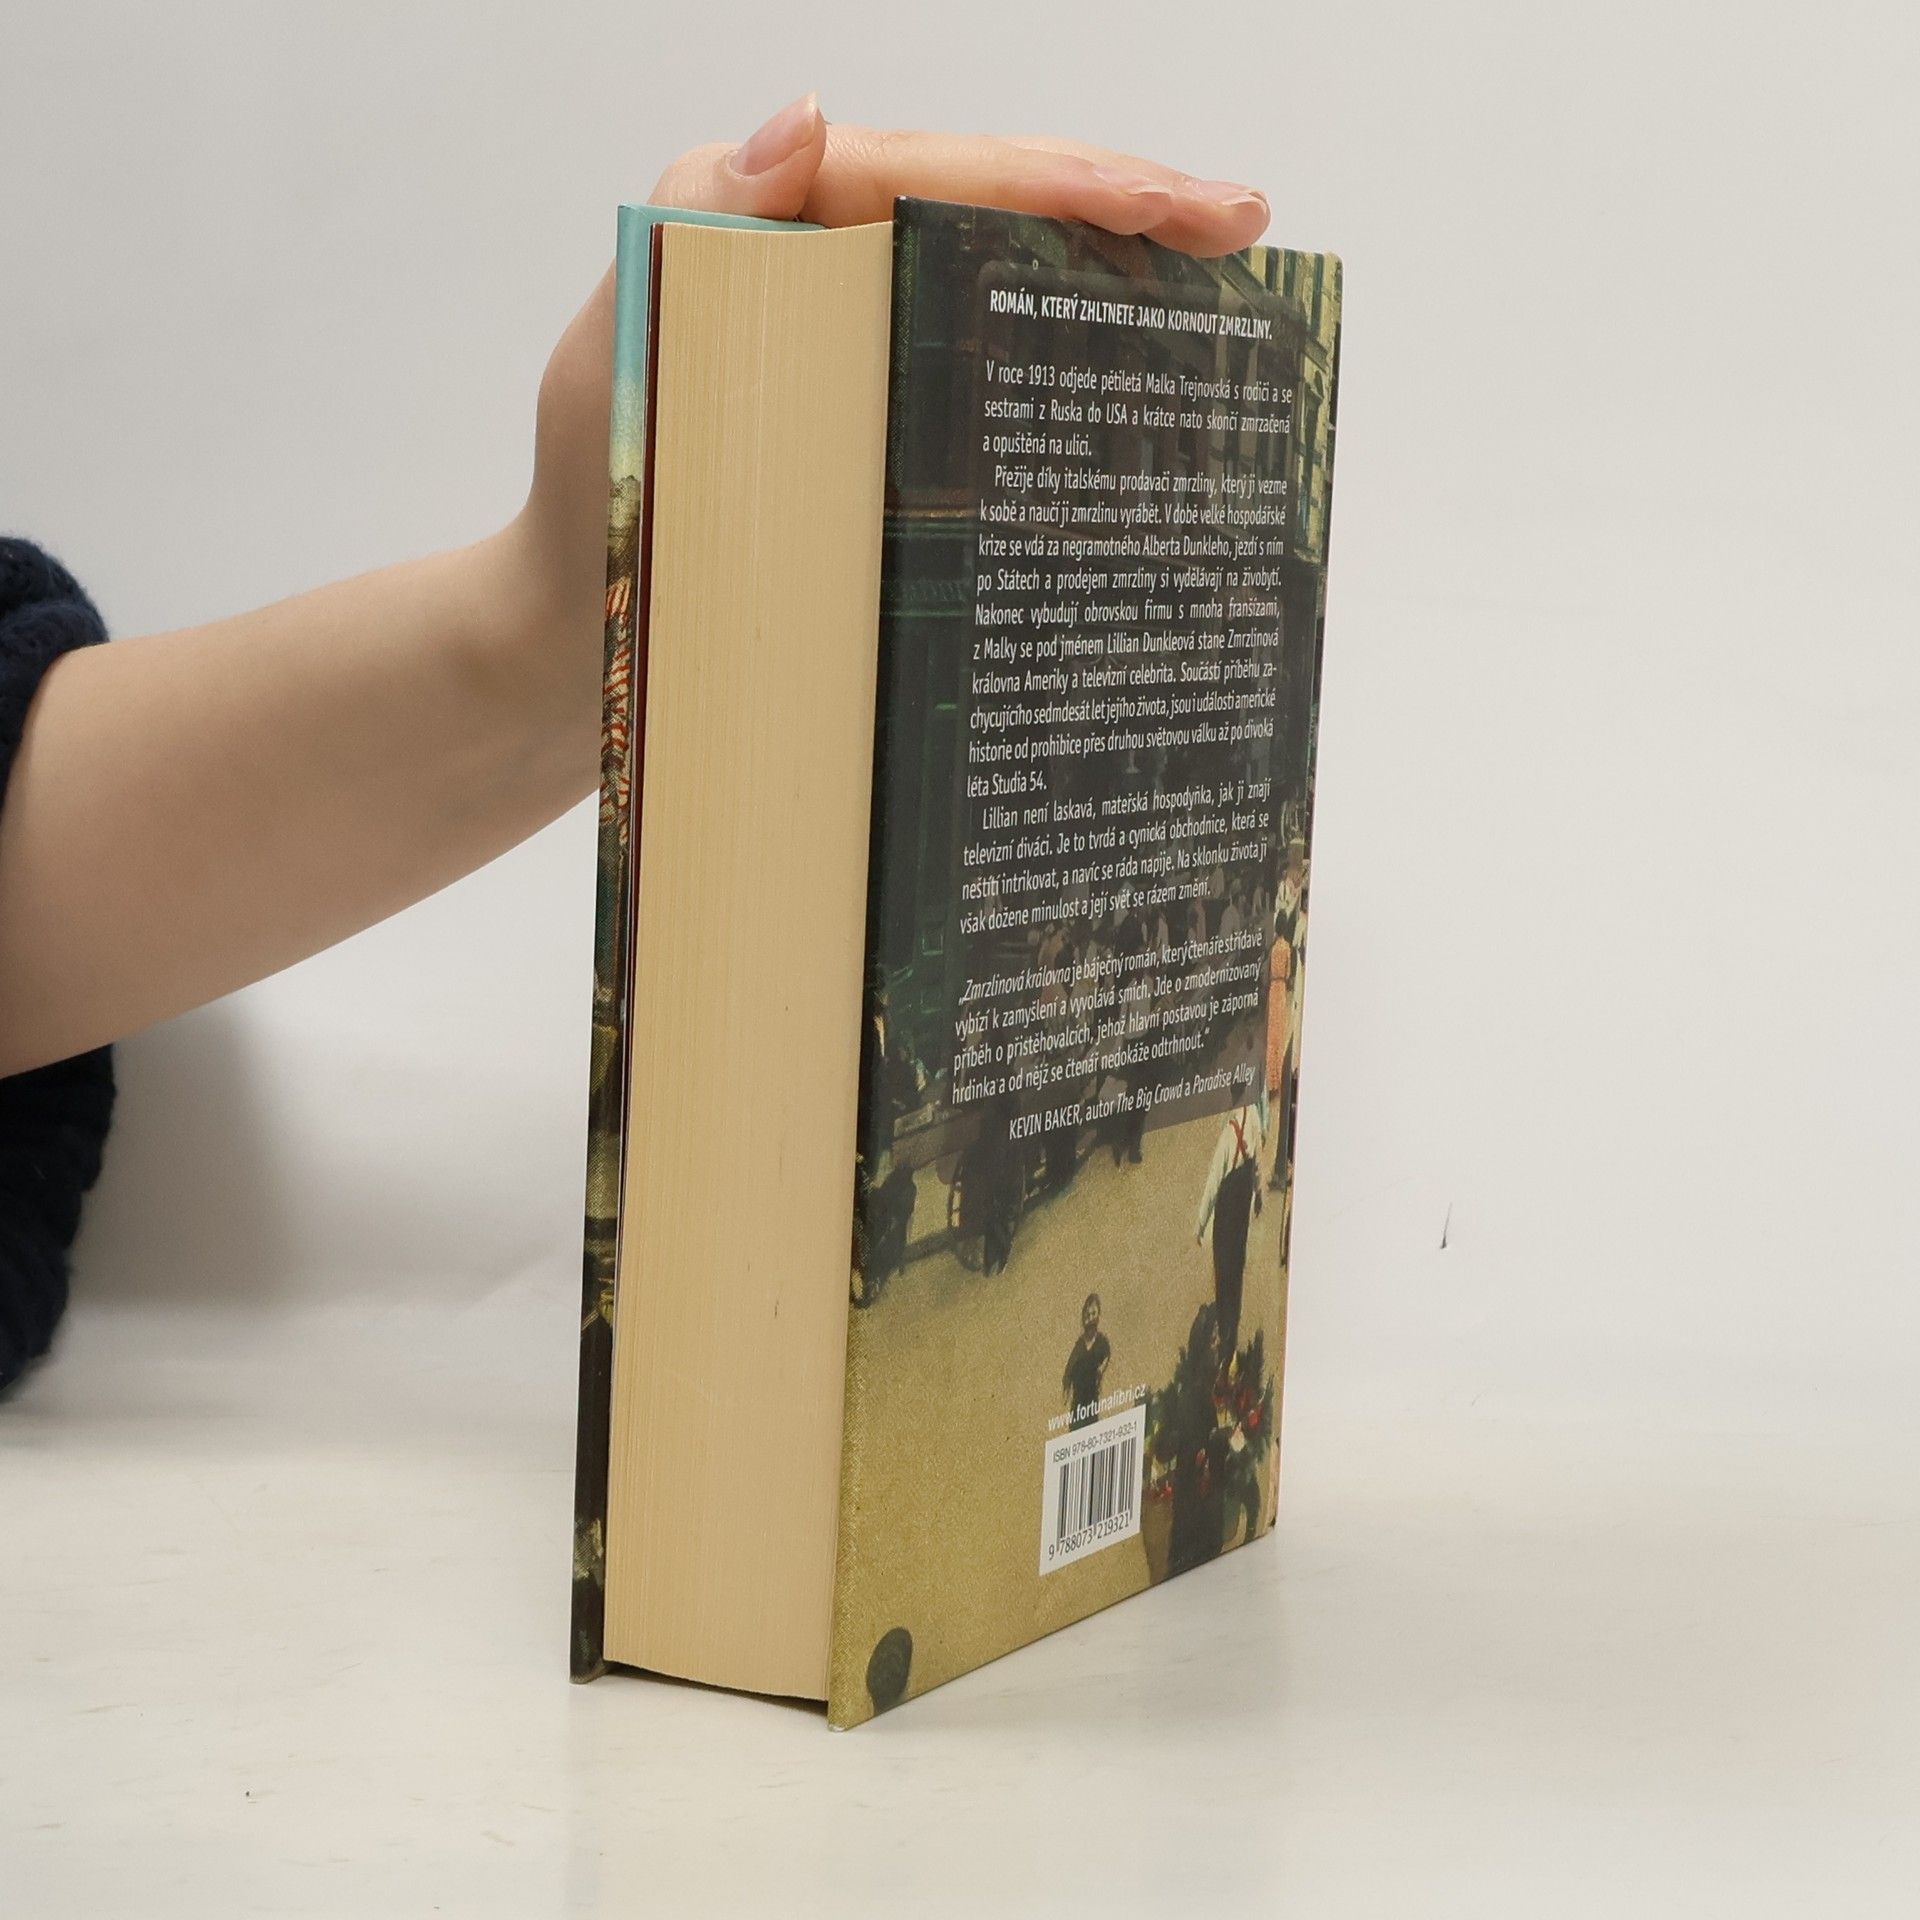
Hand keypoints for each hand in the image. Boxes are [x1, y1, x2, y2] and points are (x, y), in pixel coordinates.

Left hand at [519, 97, 1271, 703]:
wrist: (578, 634)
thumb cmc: (591, 501)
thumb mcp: (619, 350)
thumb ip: (698, 225)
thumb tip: (806, 122)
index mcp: (777, 228)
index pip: (945, 177)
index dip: (1069, 183)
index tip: (1182, 207)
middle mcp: (827, 271)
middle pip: (994, 210)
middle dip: (1122, 208)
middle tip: (1243, 223)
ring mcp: (856, 347)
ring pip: (1000, 280)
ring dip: (1110, 272)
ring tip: (1219, 274)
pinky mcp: (869, 421)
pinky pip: (975, 368)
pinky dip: (1055, 359)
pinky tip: (1132, 367)